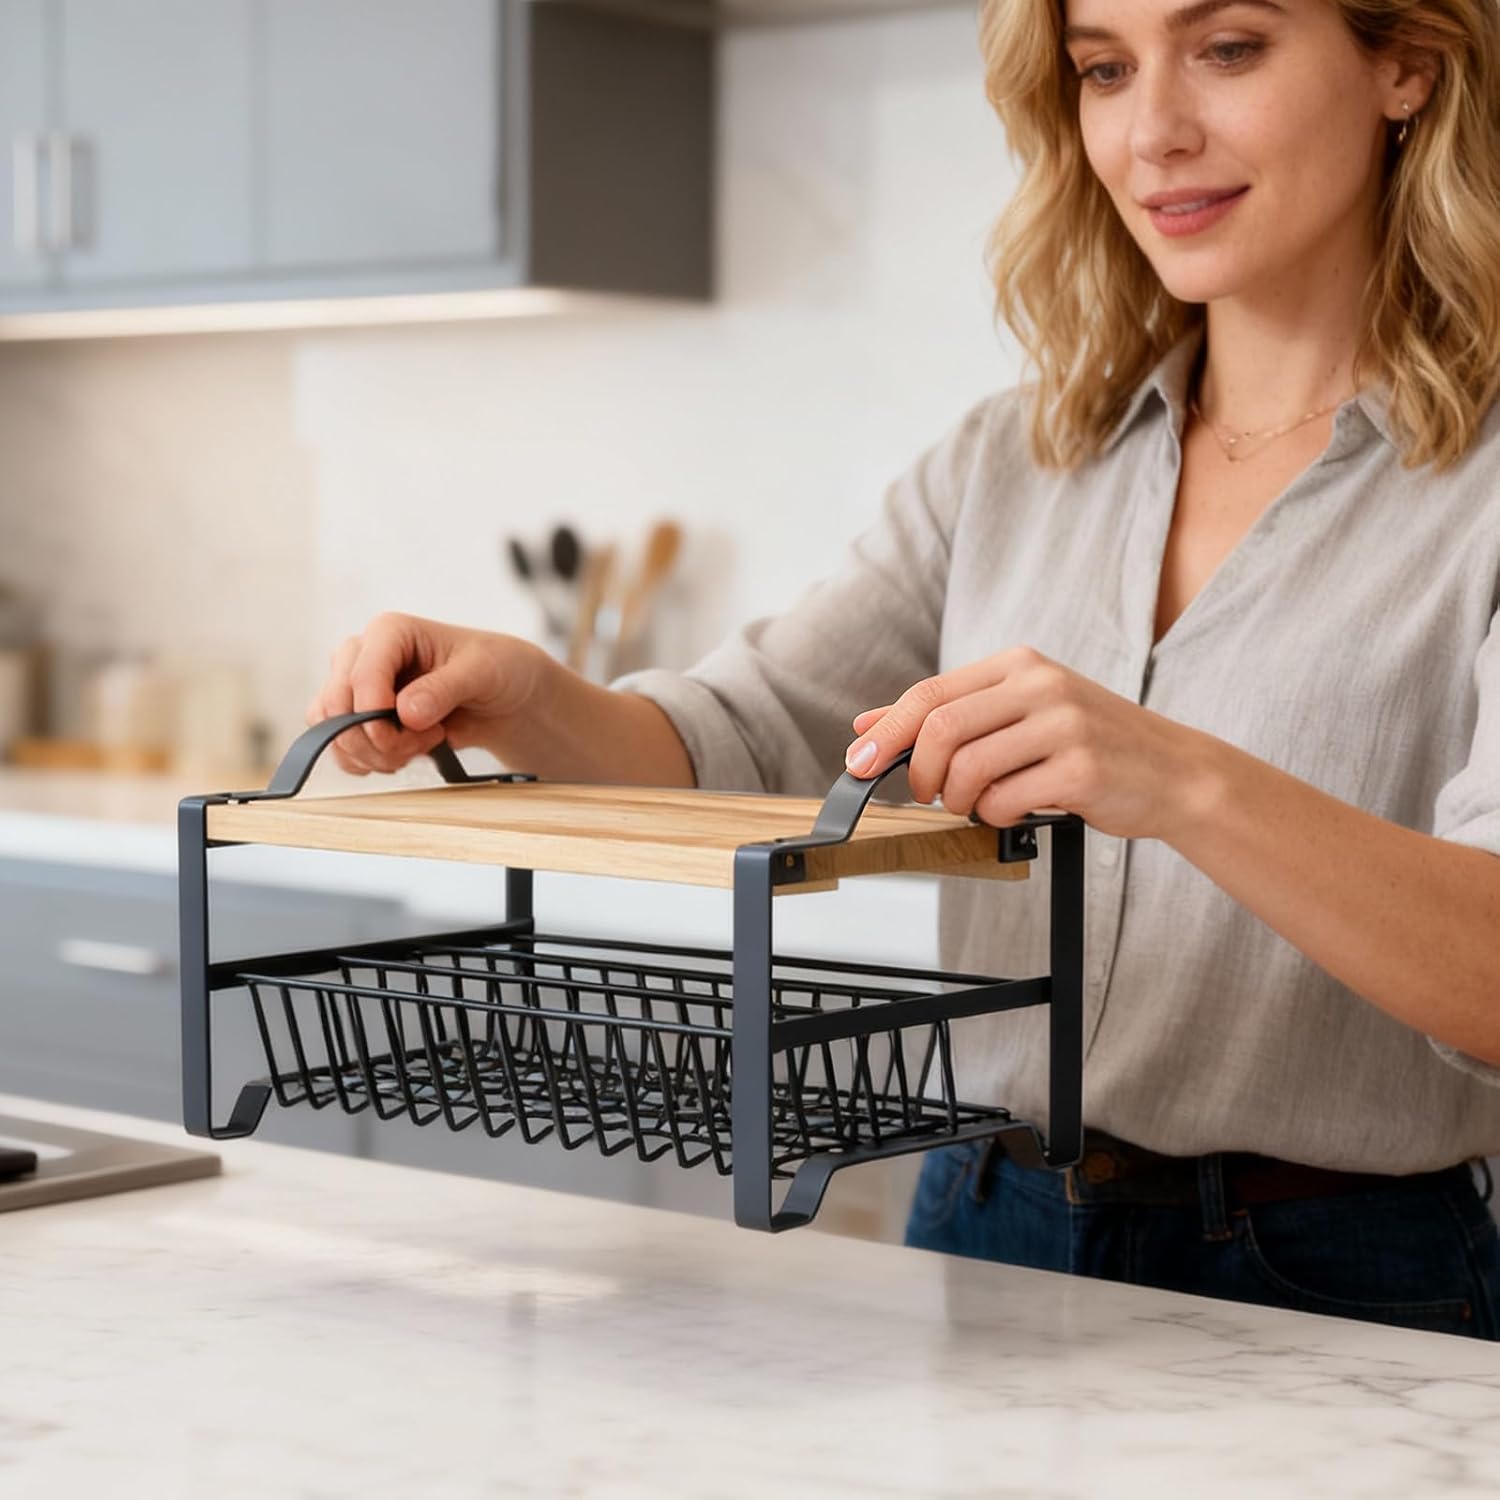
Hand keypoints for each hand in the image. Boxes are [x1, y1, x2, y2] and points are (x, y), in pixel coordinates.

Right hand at [306, 612, 545, 775]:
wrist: (501, 695)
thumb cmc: (494, 668)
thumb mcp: (482, 672)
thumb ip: (445, 689)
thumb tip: (406, 712)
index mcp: (389, 631)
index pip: (360, 677)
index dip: (378, 716)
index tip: (415, 732)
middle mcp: (363, 656)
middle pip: (338, 708)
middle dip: (380, 740)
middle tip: (427, 740)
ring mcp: (355, 688)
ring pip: (334, 732)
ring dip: (376, 755)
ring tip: (422, 745)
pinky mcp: (357, 717)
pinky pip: (341, 749)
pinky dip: (370, 762)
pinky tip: (406, 754)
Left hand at [844, 646, 1213, 841]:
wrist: (1175, 772)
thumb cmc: (1090, 745)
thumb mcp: (1019, 714)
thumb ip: (949, 714)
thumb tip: (866, 725)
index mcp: (1019, 665)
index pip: (930, 694)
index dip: (887, 733)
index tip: (859, 764)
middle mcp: (1040, 685)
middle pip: (942, 730)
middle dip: (921, 774)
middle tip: (930, 796)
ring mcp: (1064, 725)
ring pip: (969, 769)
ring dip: (961, 801)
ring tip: (980, 805)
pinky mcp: (1082, 768)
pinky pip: (1005, 801)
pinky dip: (996, 817)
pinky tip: (1017, 812)